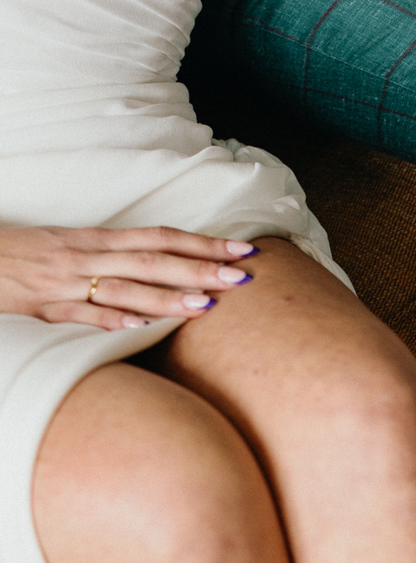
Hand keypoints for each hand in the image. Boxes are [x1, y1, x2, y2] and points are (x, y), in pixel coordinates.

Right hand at [0, 227, 259, 331]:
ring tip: (206, 304)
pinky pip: (83, 313)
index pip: (161, 237)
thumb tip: (166, 275)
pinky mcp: (47, 306)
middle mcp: (88, 255)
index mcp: (98, 240)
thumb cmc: (27, 255)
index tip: (243, 250)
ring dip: (166, 295)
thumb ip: (117, 261)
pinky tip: (142, 325)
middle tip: (241, 277)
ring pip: (125, 286)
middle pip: (153, 259)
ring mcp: (68, 281)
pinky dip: (113, 317)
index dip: (203, 243)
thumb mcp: (75, 250)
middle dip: (199, 267)